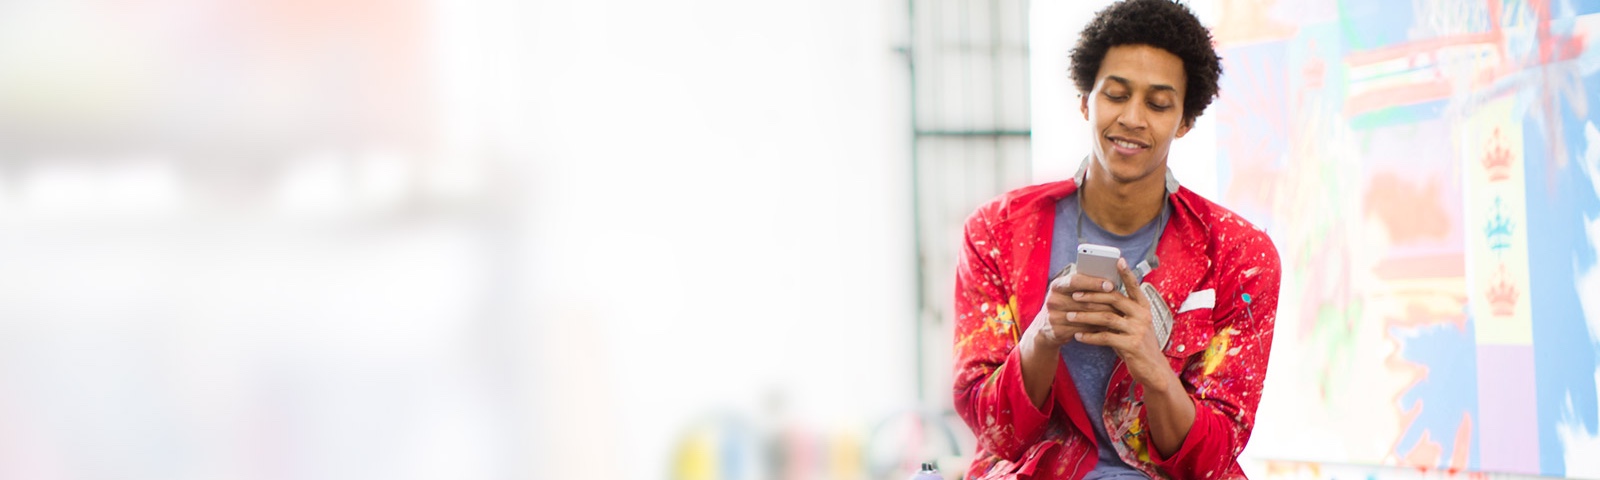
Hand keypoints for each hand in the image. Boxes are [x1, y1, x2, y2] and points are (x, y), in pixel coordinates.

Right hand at [1022, 266, 1116, 350]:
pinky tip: (1108, 326)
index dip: (1094, 282)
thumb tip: (1111, 281)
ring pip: (1085, 316)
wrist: (1045, 328)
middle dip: (1105, 302)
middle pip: (1083, 300)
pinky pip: (1083, 330)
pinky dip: (1098, 328)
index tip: (1110, 285)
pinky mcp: (1057, 331)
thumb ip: (1085, 285)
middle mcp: (1053, 300)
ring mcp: (1054, 316)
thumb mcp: (1068, 292)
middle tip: (1122, 303)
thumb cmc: (1065, 304)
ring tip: (1119, 314)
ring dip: (1104, 316)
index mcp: (1057, 285)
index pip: (1075, 280)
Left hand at [1062, 258, 1168, 386]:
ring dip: (1085, 317)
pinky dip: (1090, 336)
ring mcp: (1138, 330)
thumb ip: (1120, 313)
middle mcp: (1143, 316)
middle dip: (1092, 296)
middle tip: (1074, 296)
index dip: (1127, 273)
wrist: (1153, 370)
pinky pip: (1105, 337)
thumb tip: (1097, 299)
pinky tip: (1078, 336)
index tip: (1118, 260)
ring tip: (1069, 317)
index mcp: (1144, 308)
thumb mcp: (1132, 326)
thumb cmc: (1137, 345)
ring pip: (1106, 317)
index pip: (1134, 286)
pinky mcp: (1132, 345)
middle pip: (1114, 299)